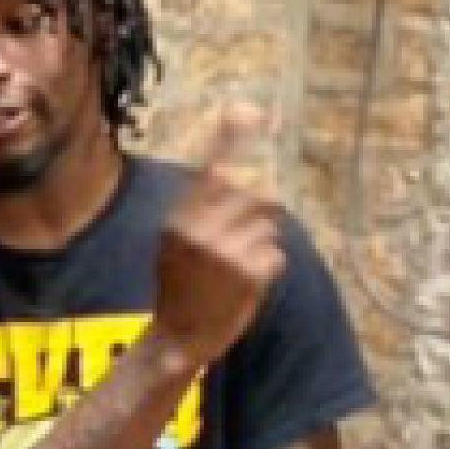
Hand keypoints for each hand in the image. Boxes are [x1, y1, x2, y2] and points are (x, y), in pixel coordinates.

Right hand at [150, 106, 284, 369]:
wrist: (176, 339)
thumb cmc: (179, 290)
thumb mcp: (174, 245)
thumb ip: (200, 209)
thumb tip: (233, 170)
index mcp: (178, 221)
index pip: (210, 170)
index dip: (230, 138)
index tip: (246, 109)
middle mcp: (201, 230)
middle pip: (254, 195)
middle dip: (256, 214)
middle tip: (240, 240)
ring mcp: (226, 251)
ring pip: (268, 225)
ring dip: (260, 244)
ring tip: (234, 270)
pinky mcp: (250, 271)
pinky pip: (275, 253)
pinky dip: (266, 269)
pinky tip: (244, 286)